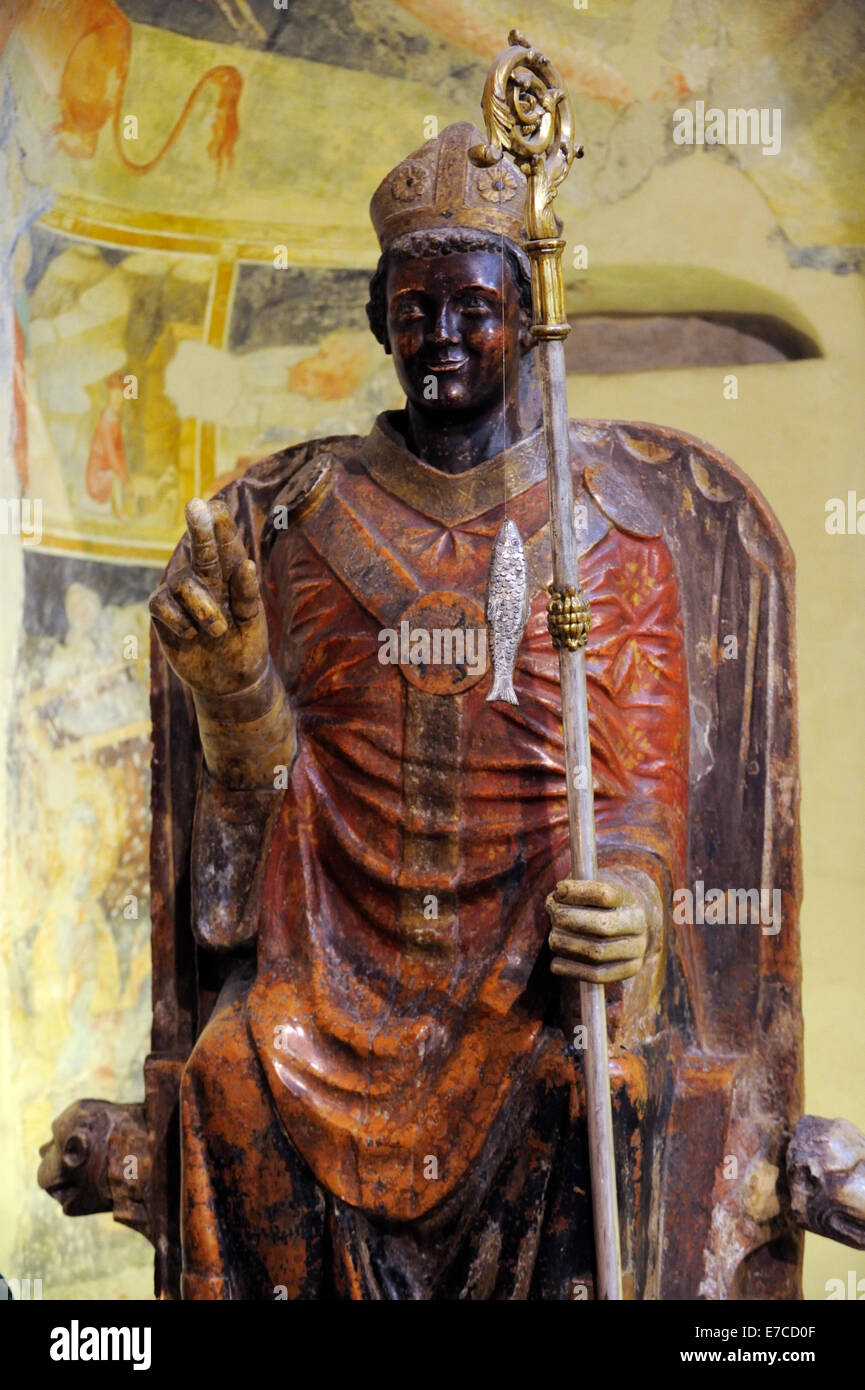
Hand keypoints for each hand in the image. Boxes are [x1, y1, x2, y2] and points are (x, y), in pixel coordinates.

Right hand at [149, 498, 268, 699]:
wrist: (229, 681)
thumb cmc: (245, 644)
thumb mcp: (252, 621)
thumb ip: (247, 593)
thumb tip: (245, 564)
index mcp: (231, 572)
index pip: (226, 542)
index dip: (220, 524)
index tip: (216, 505)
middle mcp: (206, 576)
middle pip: (200, 548)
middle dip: (199, 529)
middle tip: (196, 505)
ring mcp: (182, 592)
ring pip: (182, 582)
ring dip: (203, 608)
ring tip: (217, 630)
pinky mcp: (163, 610)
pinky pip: (162, 603)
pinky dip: (179, 621)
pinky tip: (190, 635)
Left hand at [546, 877, 647, 984]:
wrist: (624, 930)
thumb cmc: (597, 906)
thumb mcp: (588, 893)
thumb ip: (569, 894)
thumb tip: (553, 904)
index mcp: (628, 898)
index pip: (604, 894)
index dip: (578, 893)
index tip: (558, 891)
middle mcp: (638, 924)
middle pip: (602, 925)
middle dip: (571, 921)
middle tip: (554, 918)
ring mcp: (637, 949)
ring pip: (598, 952)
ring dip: (568, 946)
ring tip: (553, 939)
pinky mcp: (630, 969)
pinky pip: (597, 975)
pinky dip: (572, 970)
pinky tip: (556, 963)